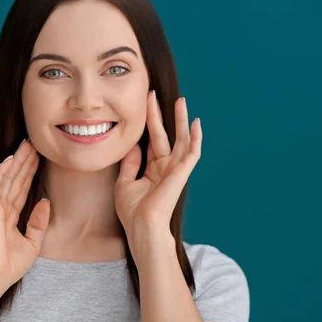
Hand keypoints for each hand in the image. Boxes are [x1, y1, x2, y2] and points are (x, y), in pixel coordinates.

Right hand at [0, 139, 50, 291]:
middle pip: (15, 179)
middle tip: (33, 142)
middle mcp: (1, 209)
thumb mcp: (33, 243)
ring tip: (26, 144)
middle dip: (24, 160)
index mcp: (10, 216)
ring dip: (16, 161)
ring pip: (6, 178)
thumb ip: (38, 222)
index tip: (39, 156)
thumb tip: (45, 202)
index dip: (30, 172)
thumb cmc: (9, 266)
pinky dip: (1, 172)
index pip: (22, 188)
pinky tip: (10, 159)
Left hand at [115, 90, 201, 241]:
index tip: (144, 104)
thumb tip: (132, 145)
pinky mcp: (182, 173)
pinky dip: (196, 138)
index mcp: (154, 170)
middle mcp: (166, 167)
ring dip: (181, 120)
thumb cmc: (133, 211)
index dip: (149, 122)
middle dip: (161, 114)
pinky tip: (197, 123)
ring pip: (181, 139)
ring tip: (181, 101)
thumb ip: (130, 164)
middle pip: (166, 135)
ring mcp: (175, 170)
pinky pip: (192, 153)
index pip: (153, 141)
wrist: (142, 227)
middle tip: (155, 94)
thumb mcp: (125, 183)